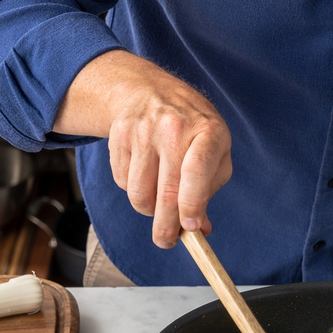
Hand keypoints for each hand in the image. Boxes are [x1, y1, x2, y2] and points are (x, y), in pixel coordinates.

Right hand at [55, 50, 232, 247]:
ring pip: (139, 194)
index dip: (192, 204)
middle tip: (167, 241)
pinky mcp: (118, 135)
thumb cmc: (191, 127)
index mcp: (207, 130)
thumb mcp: (214, 150)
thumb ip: (209, 189)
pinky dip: (133, 190)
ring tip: (158, 200)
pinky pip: (122, 182)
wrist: (149, 91)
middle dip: (167, 226)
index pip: (197, 170)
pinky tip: (143, 174)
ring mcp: (142, 130)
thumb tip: (200, 229)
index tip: (190, 227)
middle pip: (166, 191)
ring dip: (148, 209)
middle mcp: (173, 127)